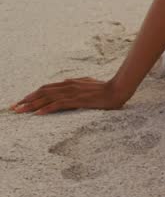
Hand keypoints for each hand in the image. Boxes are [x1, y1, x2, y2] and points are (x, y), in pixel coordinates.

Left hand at [11, 78, 129, 114]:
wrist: (117, 89)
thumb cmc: (105, 88)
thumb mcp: (88, 83)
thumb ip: (76, 84)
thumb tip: (67, 82)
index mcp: (70, 82)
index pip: (46, 88)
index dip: (32, 94)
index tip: (21, 101)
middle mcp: (68, 85)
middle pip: (42, 92)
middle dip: (26, 100)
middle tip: (14, 108)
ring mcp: (72, 92)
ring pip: (47, 98)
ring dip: (32, 105)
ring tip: (20, 111)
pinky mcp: (77, 100)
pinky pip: (58, 104)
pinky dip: (47, 108)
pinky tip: (38, 113)